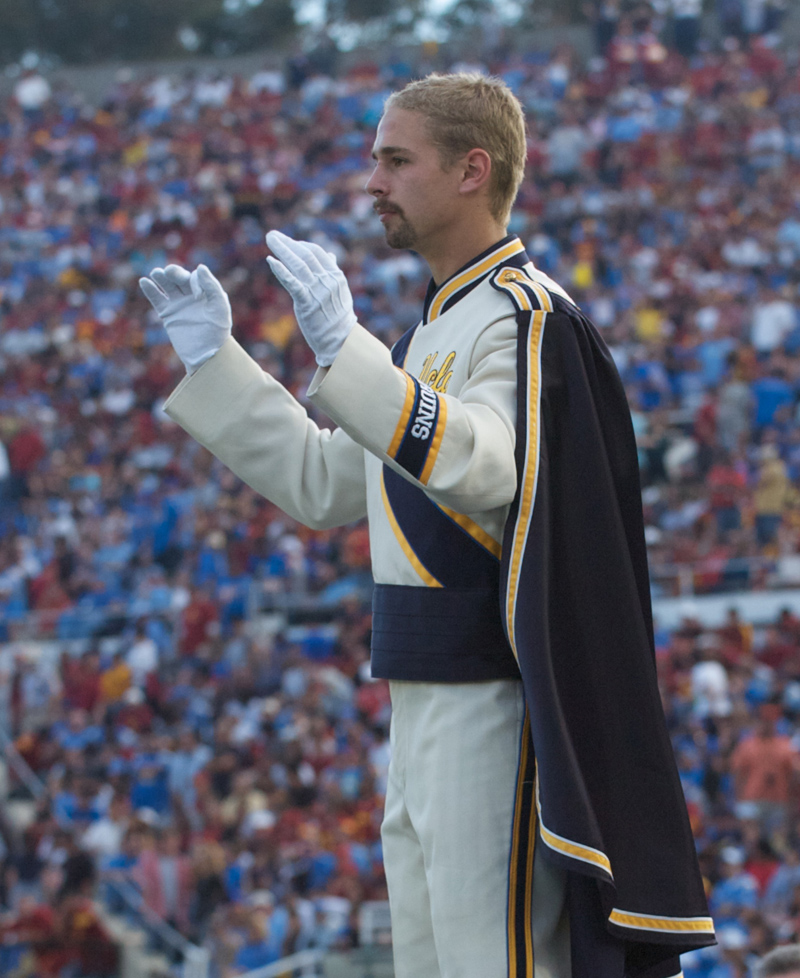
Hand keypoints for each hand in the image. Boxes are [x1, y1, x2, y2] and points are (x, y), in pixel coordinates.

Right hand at [139, 264, 231, 373]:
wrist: (206, 353)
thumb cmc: (218, 331)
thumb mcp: (220, 307)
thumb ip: (212, 286)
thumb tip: (200, 266)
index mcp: (206, 292)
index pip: (195, 277)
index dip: (193, 281)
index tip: (195, 296)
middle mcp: (191, 296)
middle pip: (179, 278)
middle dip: (174, 273)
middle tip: (168, 272)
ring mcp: (178, 305)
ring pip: (167, 286)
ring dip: (161, 278)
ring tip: (156, 273)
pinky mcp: (168, 314)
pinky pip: (157, 299)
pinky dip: (150, 290)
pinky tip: (144, 282)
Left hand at [266, 230, 356, 366]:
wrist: (341, 341)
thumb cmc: (338, 318)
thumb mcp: (340, 292)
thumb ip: (333, 272)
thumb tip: (330, 254)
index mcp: (336, 276)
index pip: (316, 253)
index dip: (300, 245)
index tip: (288, 243)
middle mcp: (327, 280)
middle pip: (305, 255)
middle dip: (287, 243)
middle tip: (272, 235)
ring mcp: (317, 291)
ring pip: (298, 265)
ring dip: (282, 250)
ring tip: (270, 240)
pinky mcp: (307, 303)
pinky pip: (292, 283)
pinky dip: (281, 271)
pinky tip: (271, 261)